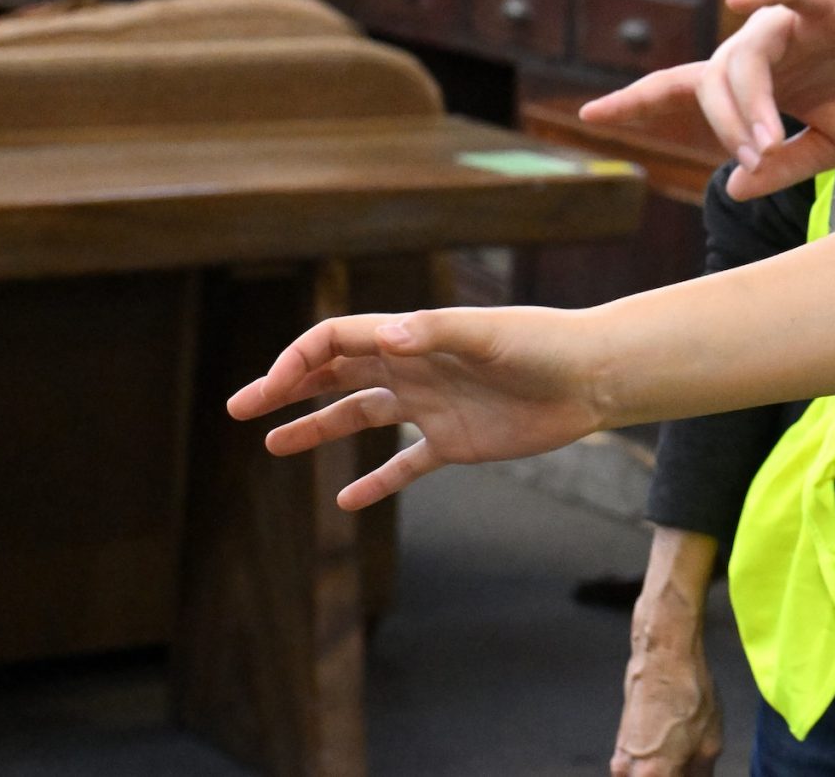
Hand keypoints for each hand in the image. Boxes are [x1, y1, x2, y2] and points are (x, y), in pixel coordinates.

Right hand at [227, 306, 610, 507]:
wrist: (594, 378)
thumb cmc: (545, 345)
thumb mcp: (489, 334)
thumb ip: (436, 333)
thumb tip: (387, 336)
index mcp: (414, 337)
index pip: (338, 341)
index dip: (298, 360)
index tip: (268, 389)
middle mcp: (415, 368)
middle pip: (337, 375)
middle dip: (288, 388)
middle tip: (240, 409)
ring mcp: (432, 405)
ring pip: (361, 417)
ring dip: (318, 428)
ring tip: (272, 446)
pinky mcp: (456, 442)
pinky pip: (405, 464)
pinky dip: (376, 481)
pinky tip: (345, 501)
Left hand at [581, 0, 834, 197]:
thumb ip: (784, 164)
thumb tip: (732, 186)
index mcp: (768, 83)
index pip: (689, 89)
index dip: (639, 99)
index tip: (590, 115)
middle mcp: (772, 48)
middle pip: (713, 79)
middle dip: (722, 124)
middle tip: (757, 155)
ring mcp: (798, 22)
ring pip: (744, 54)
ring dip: (747, 101)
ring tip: (770, 138)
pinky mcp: (834, 2)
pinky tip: (741, 2)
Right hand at [613, 530, 723, 775]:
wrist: (663, 654)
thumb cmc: (687, 692)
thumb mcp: (710, 741)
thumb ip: (702, 774)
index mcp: (653, 776)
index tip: (696, 773)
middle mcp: (628, 772)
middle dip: (676, 775)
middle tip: (693, 767)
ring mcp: (620, 758)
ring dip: (667, 772)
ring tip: (687, 756)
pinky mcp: (620, 744)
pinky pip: (639, 767)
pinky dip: (656, 766)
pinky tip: (676, 750)